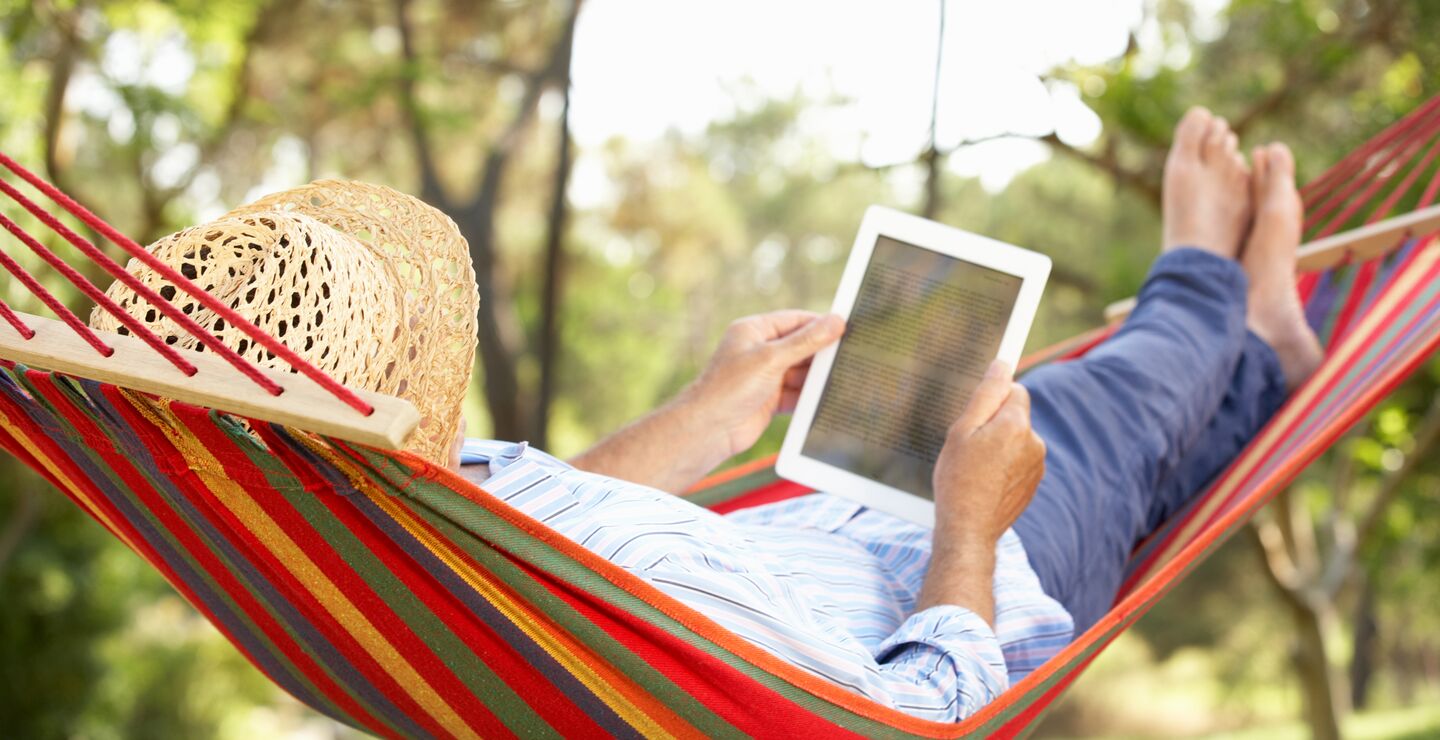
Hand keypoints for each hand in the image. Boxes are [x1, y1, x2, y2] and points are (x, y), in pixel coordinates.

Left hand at [684, 310, 844, 458]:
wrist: (709, 429)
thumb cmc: (730, 387)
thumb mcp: (771, 358)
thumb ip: (805, 341)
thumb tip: (836, 321)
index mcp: (753, 331)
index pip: (794, 320)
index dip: (819, 323)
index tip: (847, 326)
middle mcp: (758, 351)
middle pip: (799, 346)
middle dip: (821, 352)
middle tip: (852, 354)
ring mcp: (764, 377)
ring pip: (800, 372)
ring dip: (817, 377)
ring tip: (845, 377)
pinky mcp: (769, 400)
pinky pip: (796, 394)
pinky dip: (809, 396)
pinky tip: (828, 398)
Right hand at [931, 360, 1045, 548]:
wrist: (968, 529)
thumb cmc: (958, 479)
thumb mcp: (961, 431)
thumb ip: (985, 395)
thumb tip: (1002, 365)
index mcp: (1017, 425)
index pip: (1015, 389)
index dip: (993, 397)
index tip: (977, 411)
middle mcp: (1034, 442)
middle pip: (1015, 415)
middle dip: (994, 423)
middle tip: (968, 445)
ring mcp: (1037, 466)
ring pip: (1016, 439)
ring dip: (999, 445)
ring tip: (974, 467)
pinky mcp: (1033, 484)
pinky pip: (1019, 461)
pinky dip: (1004, 466)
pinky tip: (984, 481)